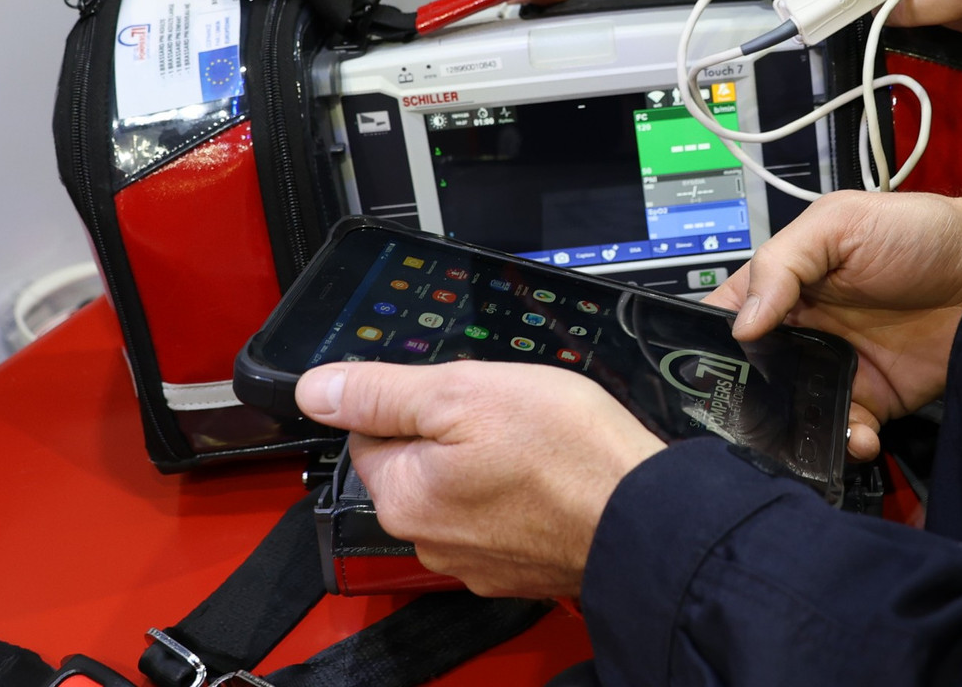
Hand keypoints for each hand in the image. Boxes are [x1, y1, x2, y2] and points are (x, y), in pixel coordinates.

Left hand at [295, 360, 662, 597]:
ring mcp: (476, 562)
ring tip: (538, 446)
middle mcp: (429, 541)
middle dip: (455, 432)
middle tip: (510, 415)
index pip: (374, 430)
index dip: (420, 399)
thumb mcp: (467, 390)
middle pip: (419, 462)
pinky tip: (552, 478)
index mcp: (404, 497)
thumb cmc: (568, 451)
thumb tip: (316, 390)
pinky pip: (501, 519)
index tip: (466, 394)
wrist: (645, 515)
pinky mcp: (518, 570)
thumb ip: (383, 391)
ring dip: (489, 465)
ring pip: (462, 490)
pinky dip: (520, 497)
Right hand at [706, 176, 961, 460]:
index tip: (709, 375)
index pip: (728, 319)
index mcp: (785, 284)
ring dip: (797, 430)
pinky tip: (859, 434)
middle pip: (756, 377)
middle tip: (755, 423)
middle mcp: (805, 330)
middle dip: (751, 404)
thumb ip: (784, 263)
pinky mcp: (875, 399)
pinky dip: (845, 442)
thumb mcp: (840, 223)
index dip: (712, 347)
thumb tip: (742, 322)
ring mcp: (839, 367)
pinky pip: (846, 431)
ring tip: (815, 430)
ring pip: (796, 413)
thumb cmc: (919, 231)